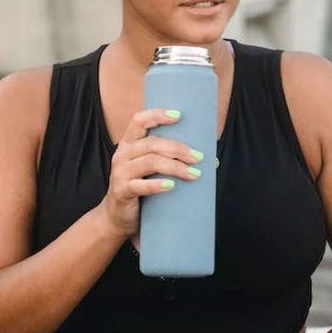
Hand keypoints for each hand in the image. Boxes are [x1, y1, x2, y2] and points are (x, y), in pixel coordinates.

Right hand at [99, 108, 202, 239]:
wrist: (119, 217)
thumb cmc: (141, 188)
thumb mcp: (153, 170)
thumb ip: (173, 160)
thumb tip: (212, 160)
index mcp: (129, 144)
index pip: (139, 121)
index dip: (157, 115)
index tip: (179, 115)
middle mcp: (122, 154)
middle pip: (152, 144)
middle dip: (178, 148)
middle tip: (198, 157)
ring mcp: (120, 172)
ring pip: (150, 162)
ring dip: (175, 166)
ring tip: (194, 174)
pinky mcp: (121, 191)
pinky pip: (140, 185)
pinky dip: (157, 185)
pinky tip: (172, 186)